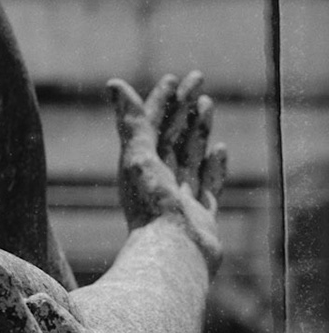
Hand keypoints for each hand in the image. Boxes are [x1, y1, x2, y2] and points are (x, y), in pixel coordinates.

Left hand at [110, 71, 225, 270]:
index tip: (174, 77)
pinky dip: (214, 164)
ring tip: (208, 103)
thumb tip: (114, 82)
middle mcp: (158, 178)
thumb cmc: (152, 207)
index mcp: (139, 164)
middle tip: (198, 78)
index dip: (161, 99)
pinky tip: (219, 148)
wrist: (174, 255)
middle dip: (183, 105)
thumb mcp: (137, 157)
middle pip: (172, 133)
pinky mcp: (200, 213)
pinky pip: (208, 183)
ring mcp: (180, 195)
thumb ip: (131, 122)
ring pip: (190, 153)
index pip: (151, 123)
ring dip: (198, 127)